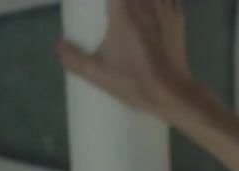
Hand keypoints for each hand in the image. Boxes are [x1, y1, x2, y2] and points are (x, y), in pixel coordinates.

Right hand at [55, 0, 200, 123]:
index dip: (104, 0)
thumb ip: (72, 58)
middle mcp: (147, 4)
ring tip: (132, 8)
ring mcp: (166, 10)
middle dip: (122, 1)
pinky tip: (153, 6)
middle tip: (113, 8)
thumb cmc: (135, 81)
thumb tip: (58, 46)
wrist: (173, 94)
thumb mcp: (96, 72)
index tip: (101, 6)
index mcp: (124, 10)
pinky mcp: (180, 21)